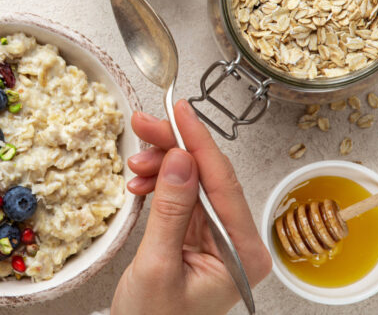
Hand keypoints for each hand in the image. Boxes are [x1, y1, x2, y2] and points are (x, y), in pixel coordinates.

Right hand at [111, 100, 270, 314]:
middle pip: (210, 176)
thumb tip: (180, 160)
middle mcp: (238, 241)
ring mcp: (219, 237)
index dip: (199, 143)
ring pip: (194, 181)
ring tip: (134, 164)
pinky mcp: (199, 236)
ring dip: (162, 166)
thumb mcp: (158, 265)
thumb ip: (171, 211)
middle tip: (144, 124)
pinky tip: (140, 182)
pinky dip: (159, 184)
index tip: (180, 112)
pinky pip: (182, 197)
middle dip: (175, 148)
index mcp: (243, 253)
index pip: (224, 183)